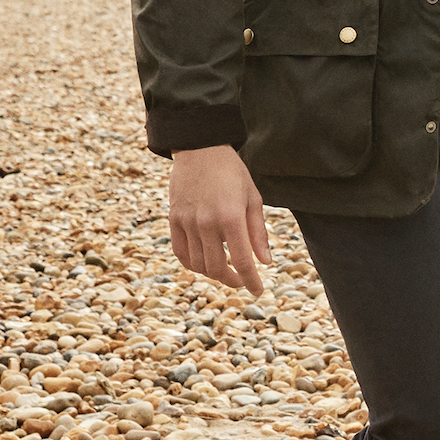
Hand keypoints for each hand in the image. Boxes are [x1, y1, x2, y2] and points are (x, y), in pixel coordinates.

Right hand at [166, 145, 271, 295]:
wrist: (200, 148)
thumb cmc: (232, 172)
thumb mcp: (253, 198)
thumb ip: (258, 232)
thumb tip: (265, 262)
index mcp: (231, 217)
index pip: (242, 261)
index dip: (251, 281)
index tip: (257, 290)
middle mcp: (207, 223)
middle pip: (217, 268)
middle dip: (232, 280)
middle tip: (242, 280)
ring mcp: (187, 222)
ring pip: (198, 264)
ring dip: (213, 274)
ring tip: (225, 269)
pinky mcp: (174, 219)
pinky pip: (181, 253)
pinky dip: (192, 264)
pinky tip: (203, 263)